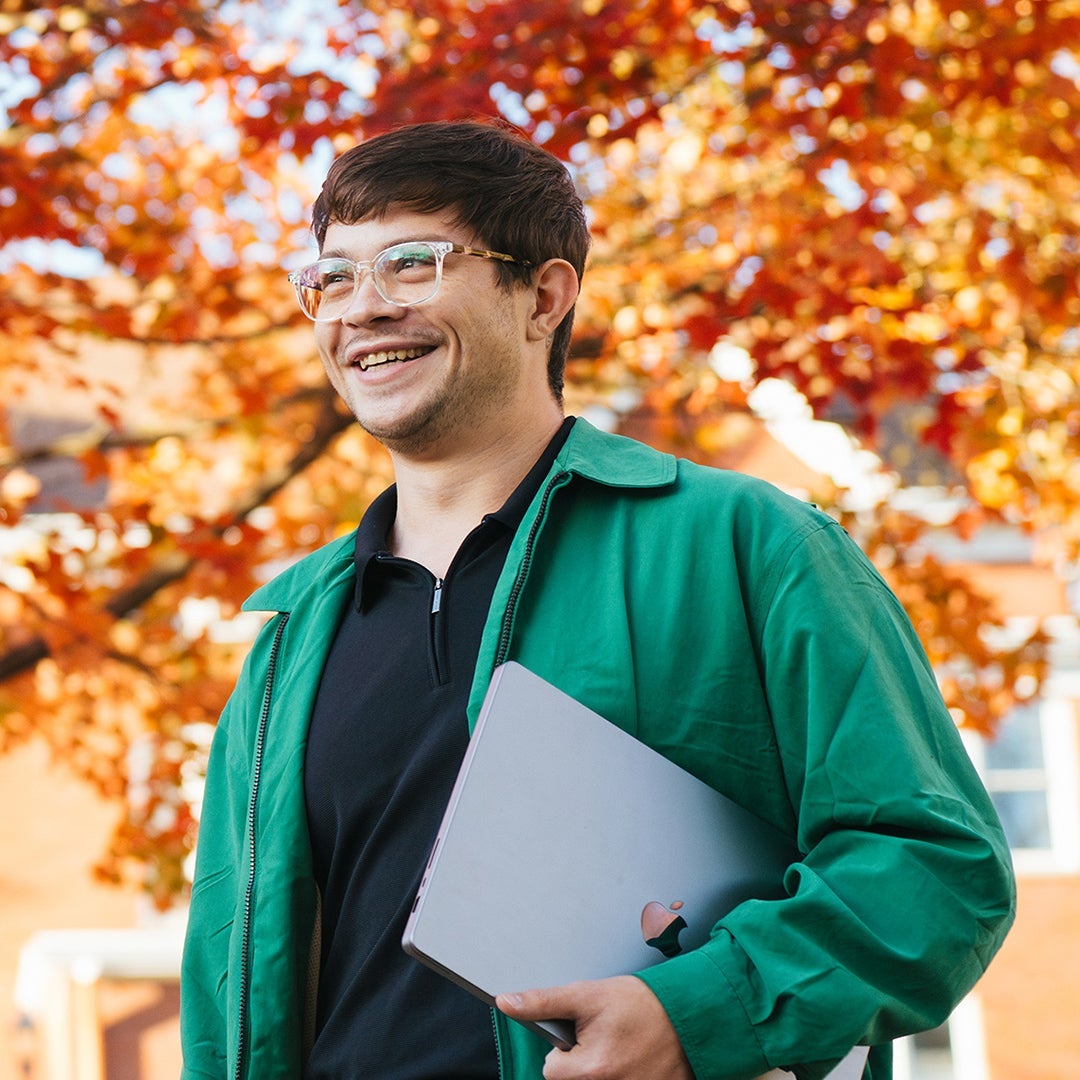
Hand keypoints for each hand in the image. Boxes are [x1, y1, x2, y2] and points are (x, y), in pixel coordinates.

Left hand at [496, 975, 693, 1079]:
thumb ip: (543, 1001)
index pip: (550, 1070)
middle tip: (606, 1038)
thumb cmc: (640, 1003)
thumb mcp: (587, 994)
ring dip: (601, 1071)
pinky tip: (634, 1062)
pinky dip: (622, 1076)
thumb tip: (505, 1002)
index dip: (564, 1049)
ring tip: (621, 1049)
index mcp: (590, 1070)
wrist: (691, 1014)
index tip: (584, 1033)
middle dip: (582, 1063)